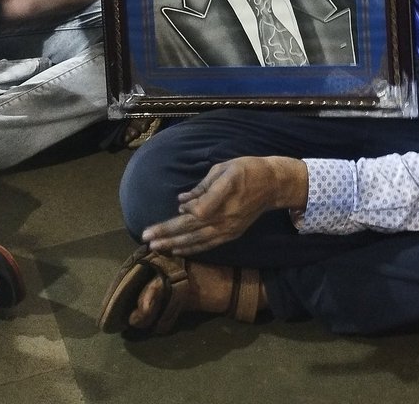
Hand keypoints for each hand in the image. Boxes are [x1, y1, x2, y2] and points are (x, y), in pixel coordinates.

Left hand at [143, 156, 307, 256]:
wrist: (272, 185)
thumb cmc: (247, 169)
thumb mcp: (225, 167)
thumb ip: (203, 186)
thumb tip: (181, 200)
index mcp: (226, 192)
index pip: (201, 209)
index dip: (187, 210)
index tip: (178, 204)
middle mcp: (227, 214)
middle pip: (193, 227)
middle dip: (168, 232)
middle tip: (146, 236)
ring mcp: (229, 227)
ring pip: (198, 240)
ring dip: (174, 244)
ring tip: (154, 247)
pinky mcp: (231, 234)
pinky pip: (208, 245)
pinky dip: (191, 248)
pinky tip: (176, 250)